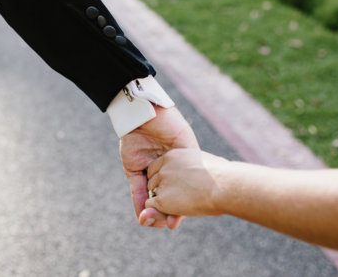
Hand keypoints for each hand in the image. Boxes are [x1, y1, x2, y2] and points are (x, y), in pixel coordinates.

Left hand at [119, 105, 197, 228]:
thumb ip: (191, 164)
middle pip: (165, 196)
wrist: (147, 112)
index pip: (181, 189)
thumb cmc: (171, 125)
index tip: (188, 216)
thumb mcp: (187, 145)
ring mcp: (147, 171)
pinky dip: (139, 203)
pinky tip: (143, 215)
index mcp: (177, 165)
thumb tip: (204, 185)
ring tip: (157, 224)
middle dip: (168, 212)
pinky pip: (136, 189)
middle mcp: (163, 170)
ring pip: (151, 196)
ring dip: (153, 211)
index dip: (183, 205)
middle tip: (171, 224)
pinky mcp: (133, 169)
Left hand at [145, 149, 227, 217]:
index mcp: (174, 155)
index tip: (177, 187)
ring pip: (152, 193)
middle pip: (154, 180)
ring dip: (160, 201)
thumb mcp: (205, 161)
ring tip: (177, 207)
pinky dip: (157, 211)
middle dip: (162, 190)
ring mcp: (161, 182)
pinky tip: (171, 214)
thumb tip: (209, 167)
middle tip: (177, 199)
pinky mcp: (161, 199)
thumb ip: (196, 164)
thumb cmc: (223, 174)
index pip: (160, 167)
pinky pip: (150, 206)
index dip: (166, 179)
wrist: (224, 185)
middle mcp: (164, 167)